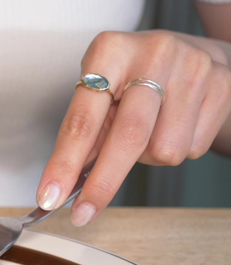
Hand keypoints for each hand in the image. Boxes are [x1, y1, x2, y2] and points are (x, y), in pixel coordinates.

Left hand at [37, 30, 230, 225]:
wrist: (194, 53)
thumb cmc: (133, 78)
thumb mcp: (101, 92)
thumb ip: (84, 135)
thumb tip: (62, 187)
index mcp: (110, 51)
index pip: (83, 119)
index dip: (65, 163)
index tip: (50, 197)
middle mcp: (152, 54)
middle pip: (127, 137)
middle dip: (102, 183)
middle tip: (83, 213)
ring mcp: (192, 68)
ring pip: (164, 150)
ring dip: (148, 156)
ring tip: (148, 130)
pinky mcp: (222, 86)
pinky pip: (191, 149)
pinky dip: (176, 148)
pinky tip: (174, 124)